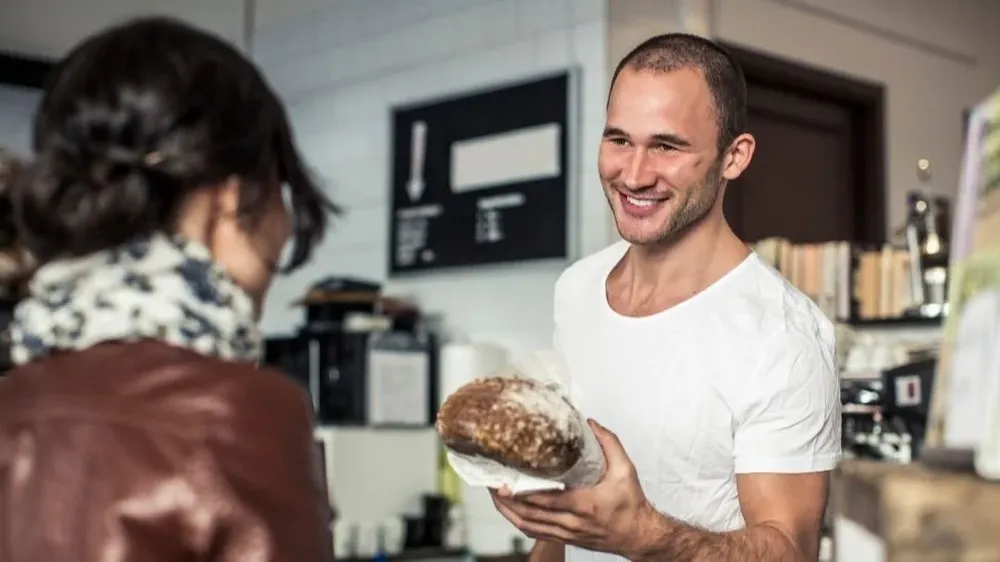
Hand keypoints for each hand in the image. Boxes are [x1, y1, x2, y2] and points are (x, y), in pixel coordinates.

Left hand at [490, 420, 660, 557]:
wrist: (638, 536)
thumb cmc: (631, 505)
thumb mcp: (626, 470)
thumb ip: (609, 444)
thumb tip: (591, 423)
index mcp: (585, 505)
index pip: (546, 501)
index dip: (521, 494)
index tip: (504, 482)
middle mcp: (572, 523)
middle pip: (530, 515)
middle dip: (506, 501)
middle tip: (490, 484)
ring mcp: (567, 533)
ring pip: (529, 526)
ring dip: (508, 513)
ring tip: (494, 496)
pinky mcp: (565, 538)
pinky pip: (536, 533)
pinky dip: (519, 522)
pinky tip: (510, 511)